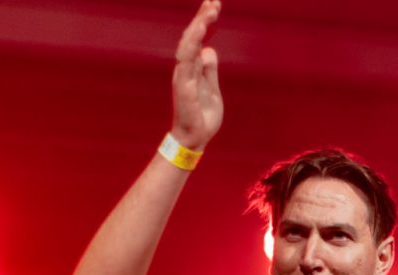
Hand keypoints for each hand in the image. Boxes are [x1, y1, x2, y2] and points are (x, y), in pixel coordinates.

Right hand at [171, 0, 222, 149]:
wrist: (195, 138)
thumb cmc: (202, 117)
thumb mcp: (212, 89)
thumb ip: (209, 70)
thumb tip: (209, 50)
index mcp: (192, 69)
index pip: (197, 40)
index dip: (204, 22)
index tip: (213, 6)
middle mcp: (185, 68)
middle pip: (191, 37)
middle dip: (202, 18)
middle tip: (213, 1)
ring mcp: (183, 75)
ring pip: (188, 44)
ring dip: (198, 26)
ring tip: (209, 10)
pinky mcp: (184, 84)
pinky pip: (186, 59)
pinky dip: (192, 43)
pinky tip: (201, 30)